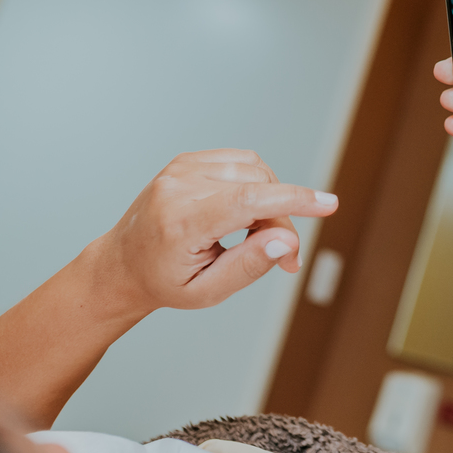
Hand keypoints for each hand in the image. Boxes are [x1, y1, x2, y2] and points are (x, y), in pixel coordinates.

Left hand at [90, 149, 338, 314]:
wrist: (123, 264)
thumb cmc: (163, 282)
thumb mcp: (207, 292)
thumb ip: (248, 266)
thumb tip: (286, 241)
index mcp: (180, 222)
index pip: (246, 201)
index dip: (292, 201)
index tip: (328, 205)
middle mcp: (178, 187)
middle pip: (258, 187)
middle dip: (282, 219)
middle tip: (285, 258)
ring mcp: (181, 169)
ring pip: (255, 171)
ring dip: (269, 202)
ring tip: (256, 237)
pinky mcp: (187, 161)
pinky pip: (243, 164)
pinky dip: (256, 186)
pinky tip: (244, 214)